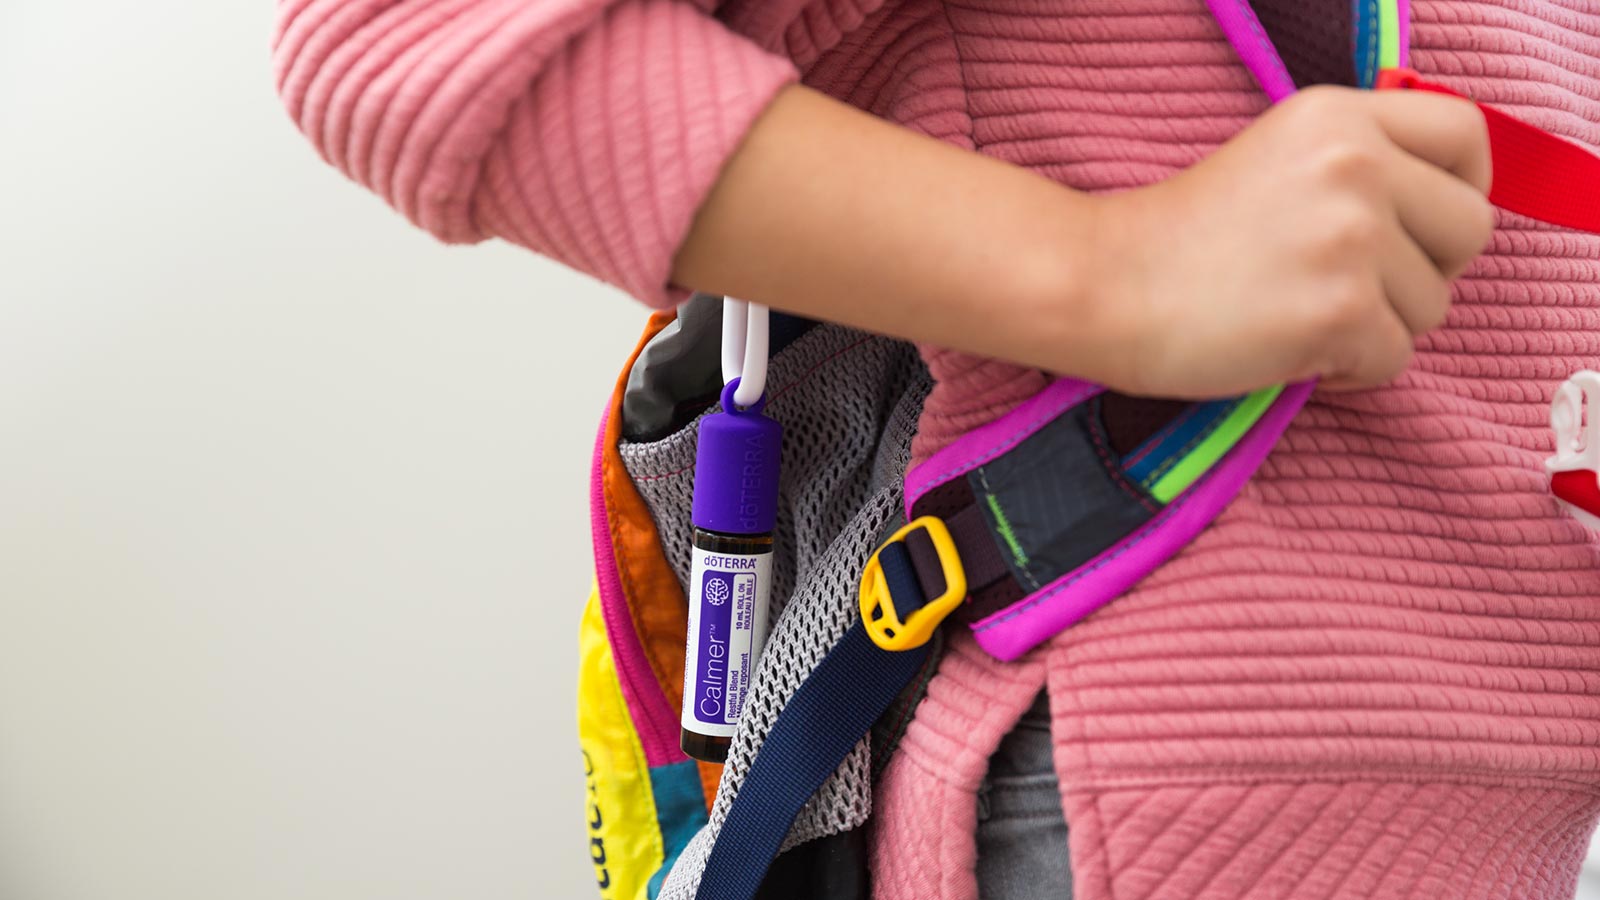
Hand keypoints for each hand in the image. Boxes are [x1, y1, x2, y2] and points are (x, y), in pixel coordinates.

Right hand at [1087, 86, 1493, 398]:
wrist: (1103, 284)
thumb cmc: (1177, 238)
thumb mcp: (1274, 158)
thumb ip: (1354, 163)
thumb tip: (1435, 213)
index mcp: (1339, 118)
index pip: (1465, 134)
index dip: (1463, 186)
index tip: (1426, 224)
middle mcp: (1357, 166)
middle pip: (1468, 229)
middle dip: (1425, 271)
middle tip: (1355, 287)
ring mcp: (1352, 239)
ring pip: (1433, 306)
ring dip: (1379, 327)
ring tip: (1302, 319)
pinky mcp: (1341, 312)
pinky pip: (1394, 360)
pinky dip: (1350, 373)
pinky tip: (1292, 354)